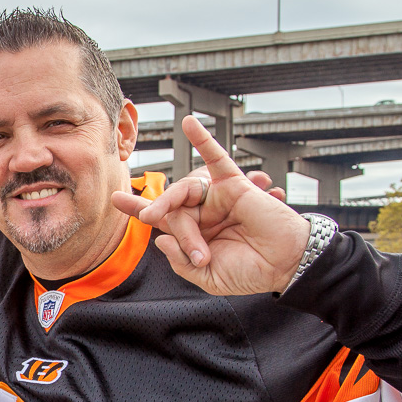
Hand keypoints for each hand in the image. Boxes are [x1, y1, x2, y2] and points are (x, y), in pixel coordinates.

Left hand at [111, 115, 309, 294]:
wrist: (286, 265)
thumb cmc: (251, 273)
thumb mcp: (208, 278)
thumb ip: (181, 263)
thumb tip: (160, 239)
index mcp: (194, 236)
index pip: (161, 219)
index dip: (137, 208)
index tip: (115, 198)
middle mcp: (202, 215)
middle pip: (171, 210)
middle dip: (172, 228)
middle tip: (188, 245)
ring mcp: (217, 199)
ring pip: (184, 191)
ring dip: (168, 202)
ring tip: (155, 214)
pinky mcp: (235, 186)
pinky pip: (216, 159)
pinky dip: (203, 141)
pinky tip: (189, 124)